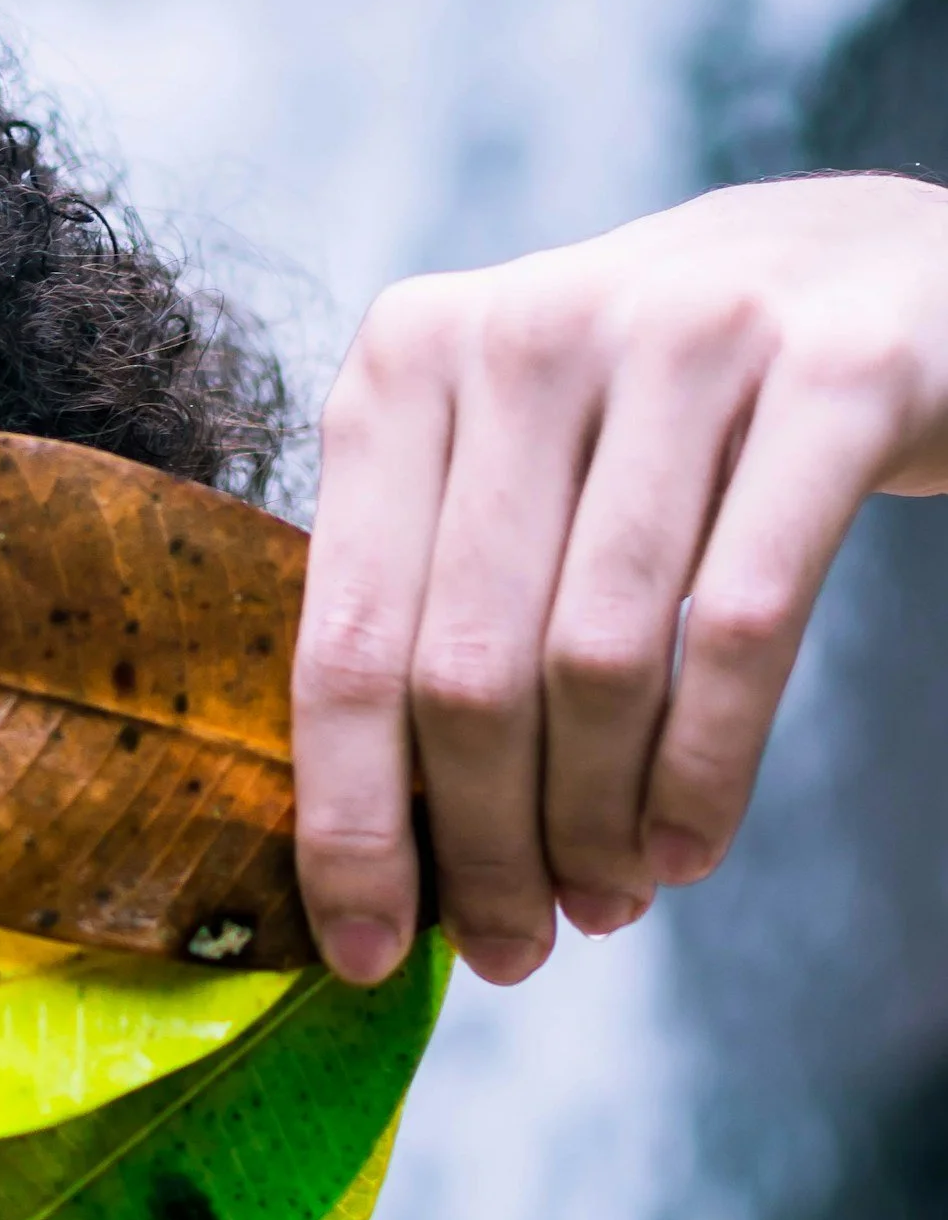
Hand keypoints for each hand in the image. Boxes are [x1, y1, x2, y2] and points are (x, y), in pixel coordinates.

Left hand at [291, 173, 947, 985]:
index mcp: (403, 363)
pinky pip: (740, 630)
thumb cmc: (647, 416)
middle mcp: (522, 333)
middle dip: (480, 848)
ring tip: (601, 903)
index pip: (347, 637)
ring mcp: (682, 336)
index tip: (365, 950)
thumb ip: (428, 609)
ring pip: (596, 664)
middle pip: (466, 671)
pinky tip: (684, 850)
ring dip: (592, 826)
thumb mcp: (505, 466)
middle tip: (508, 948)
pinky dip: (703, 772)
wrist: (872, 269)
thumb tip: (379, 855)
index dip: (348, 820)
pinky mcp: (835, 374)